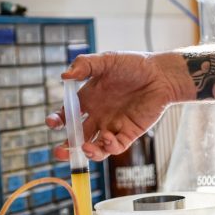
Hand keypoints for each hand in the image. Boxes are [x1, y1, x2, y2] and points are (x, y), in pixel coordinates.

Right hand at [46, 51, 194, 160]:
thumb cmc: (134, 65)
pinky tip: (109, 138)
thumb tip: (64, 75)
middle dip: (67, 147)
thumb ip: (85, 65)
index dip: (57, 122)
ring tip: (86, 148)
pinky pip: (116, 147)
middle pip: (77, 137)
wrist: (161, 75)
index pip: (67, 116)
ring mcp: (112, 127)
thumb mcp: (107, 61)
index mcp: (88, 100)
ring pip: (95, 147)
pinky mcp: (128, 134)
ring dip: (88, 152)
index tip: (53, 123)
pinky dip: (110, 147)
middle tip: (61, 153)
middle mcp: (97, 116)